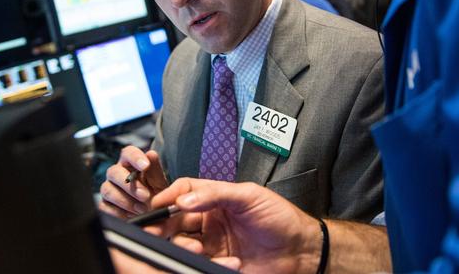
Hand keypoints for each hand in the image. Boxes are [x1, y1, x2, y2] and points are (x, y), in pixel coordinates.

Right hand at [99, 146, 168, 218]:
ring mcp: (109, 189)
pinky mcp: (105, 205)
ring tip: (141, 208)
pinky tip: (131, 215)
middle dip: (129, 185)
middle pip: (114, 172)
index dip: (135, 157)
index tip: (146, 165)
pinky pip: (104, 207)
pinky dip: (118, 213)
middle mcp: (117, 174)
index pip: (128, 153)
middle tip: (145, 195)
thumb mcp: (159, 183)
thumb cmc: (155, 194)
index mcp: (130, 163)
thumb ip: (155, 169)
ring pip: (108, 190)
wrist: (153, 214)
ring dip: (125, 201)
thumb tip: (151, 154)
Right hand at [149, 178, 322, 272]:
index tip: (157, 205)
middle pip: (175, 220)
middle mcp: (209, 220)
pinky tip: (232, 263)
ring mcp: (213, 243)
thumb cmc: (279, 216)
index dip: (167, 198)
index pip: (182, 193)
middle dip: (165, 226)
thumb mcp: (249, 196)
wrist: (301, 250)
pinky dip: (211, 265)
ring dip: (185, 248)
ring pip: (183, 244)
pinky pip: (201, 265)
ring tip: (200, 250)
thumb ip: (215, 194)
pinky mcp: (219, 264)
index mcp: (214, 198)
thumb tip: (184, 200)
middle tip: (160, 233)